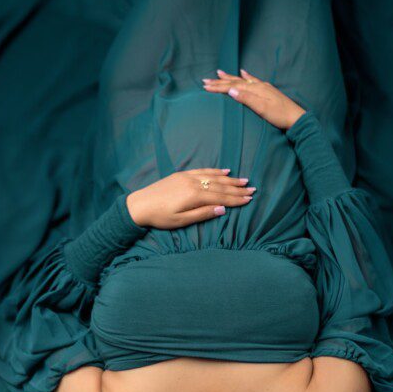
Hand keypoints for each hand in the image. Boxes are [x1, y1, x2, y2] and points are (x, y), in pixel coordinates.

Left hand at [126, 169, 254, 228]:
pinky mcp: (182, 175)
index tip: (249, 199)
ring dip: (230, 179)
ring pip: (213, 177)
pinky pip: (203, 171)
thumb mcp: (182, 221)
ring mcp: (188, 177)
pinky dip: (215, 171)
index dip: (236, 199)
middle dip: (237, 188)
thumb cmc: (160, 217)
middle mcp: (193, 183)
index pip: (221, 198)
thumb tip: (222, 210)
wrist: (139, 205)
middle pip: (220, 186)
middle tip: (252, 189)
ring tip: (243, 180)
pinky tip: (224, 171)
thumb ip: (203, 214)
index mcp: (195, 196)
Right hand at [202, 69, 305, 129]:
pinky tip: (243, 73)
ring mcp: (263, 87)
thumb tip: (231, 90)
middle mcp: (258, 86)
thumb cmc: (279, 116)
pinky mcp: (267, 91)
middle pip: (235, 82)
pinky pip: (253, 80)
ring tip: (219, 72)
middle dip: (220, 81)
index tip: (206, 87)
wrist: (296, 118)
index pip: (233, 87)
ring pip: (242, 80)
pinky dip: (246, 76)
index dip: (218, 87)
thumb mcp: (262, 109)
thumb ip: (246, 99)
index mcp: (255, 89)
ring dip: (230, 77)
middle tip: (206, 80)